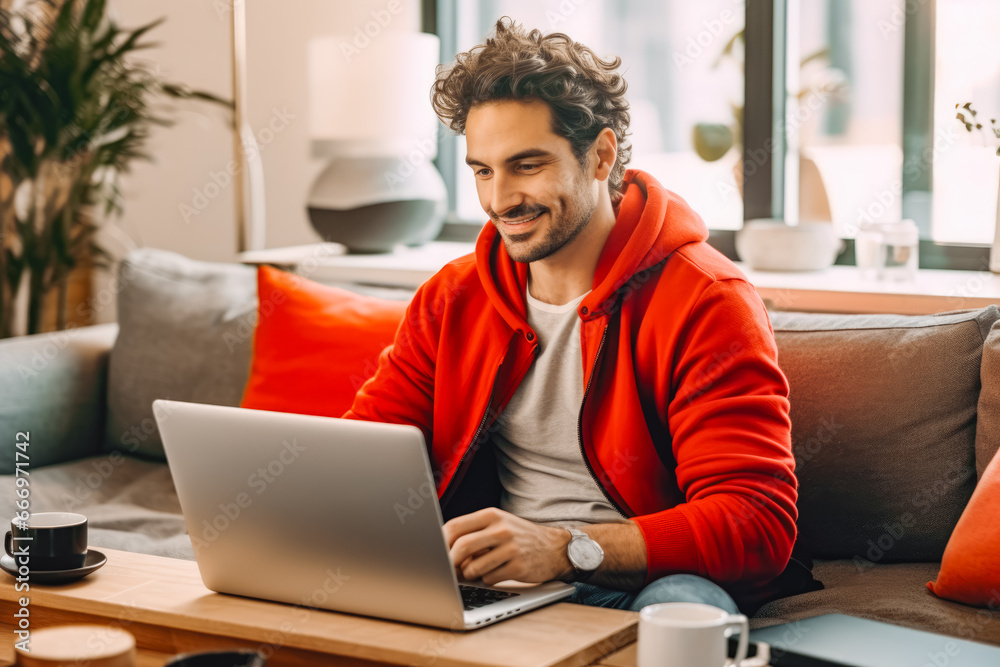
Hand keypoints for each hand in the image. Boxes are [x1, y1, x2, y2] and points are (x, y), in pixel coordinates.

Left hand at [442, 508, 572, 584]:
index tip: (436, 553)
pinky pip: (489, 578)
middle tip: (448, 569)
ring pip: (473, 567)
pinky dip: (487, 579)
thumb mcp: (498, 524)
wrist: (555, 548)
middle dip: (450, 562)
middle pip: (461, 547)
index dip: (440, 542)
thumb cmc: (520, 537)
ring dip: (469, 574)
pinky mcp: (518, 566)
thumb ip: (473, 532)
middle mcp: (501, 529)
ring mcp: (510, 548)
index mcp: (491, 515)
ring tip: (477, 570)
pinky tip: (496, 573)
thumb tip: (443, 549)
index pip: (455, 526)